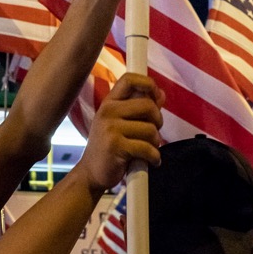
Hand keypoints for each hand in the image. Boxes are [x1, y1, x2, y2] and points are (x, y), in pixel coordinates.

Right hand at [76, 74, 163, 192]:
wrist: (91, 174)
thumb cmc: (110, 147)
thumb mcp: (120, 124)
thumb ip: (140, 109)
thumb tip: (161, 94)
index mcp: (109, 103)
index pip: (130, 79)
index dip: (148, 84)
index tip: (156, 97)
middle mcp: (108, 111)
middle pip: (148, 105)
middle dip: (158, 121)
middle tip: (153, 134)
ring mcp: (110, 128)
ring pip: (151, 129)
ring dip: (156, 143)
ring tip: (148, 150)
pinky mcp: (116, 146)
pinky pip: (147, 148)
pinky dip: (154, 157)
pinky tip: (151, 161)